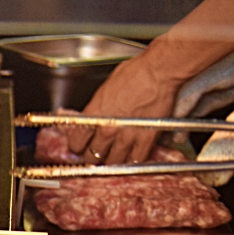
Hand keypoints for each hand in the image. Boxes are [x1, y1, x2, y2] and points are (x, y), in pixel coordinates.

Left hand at [65, 51, 183, 164]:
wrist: (158, 72)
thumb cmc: (134, 73)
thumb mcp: (104, 90)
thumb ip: (97, 109)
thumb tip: (93, 116)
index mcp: (93, 115)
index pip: (76, 143)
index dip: (77, 147)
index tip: (80, 147)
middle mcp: (106, 129)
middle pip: (92, 156)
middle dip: (93, 156)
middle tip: (97, 153)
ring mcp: (126, 137)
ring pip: (113, 162)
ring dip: (112, 161)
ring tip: (114, 156)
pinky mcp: (146, 140)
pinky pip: (136, 160)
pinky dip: (133, 161)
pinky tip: (132, 156)